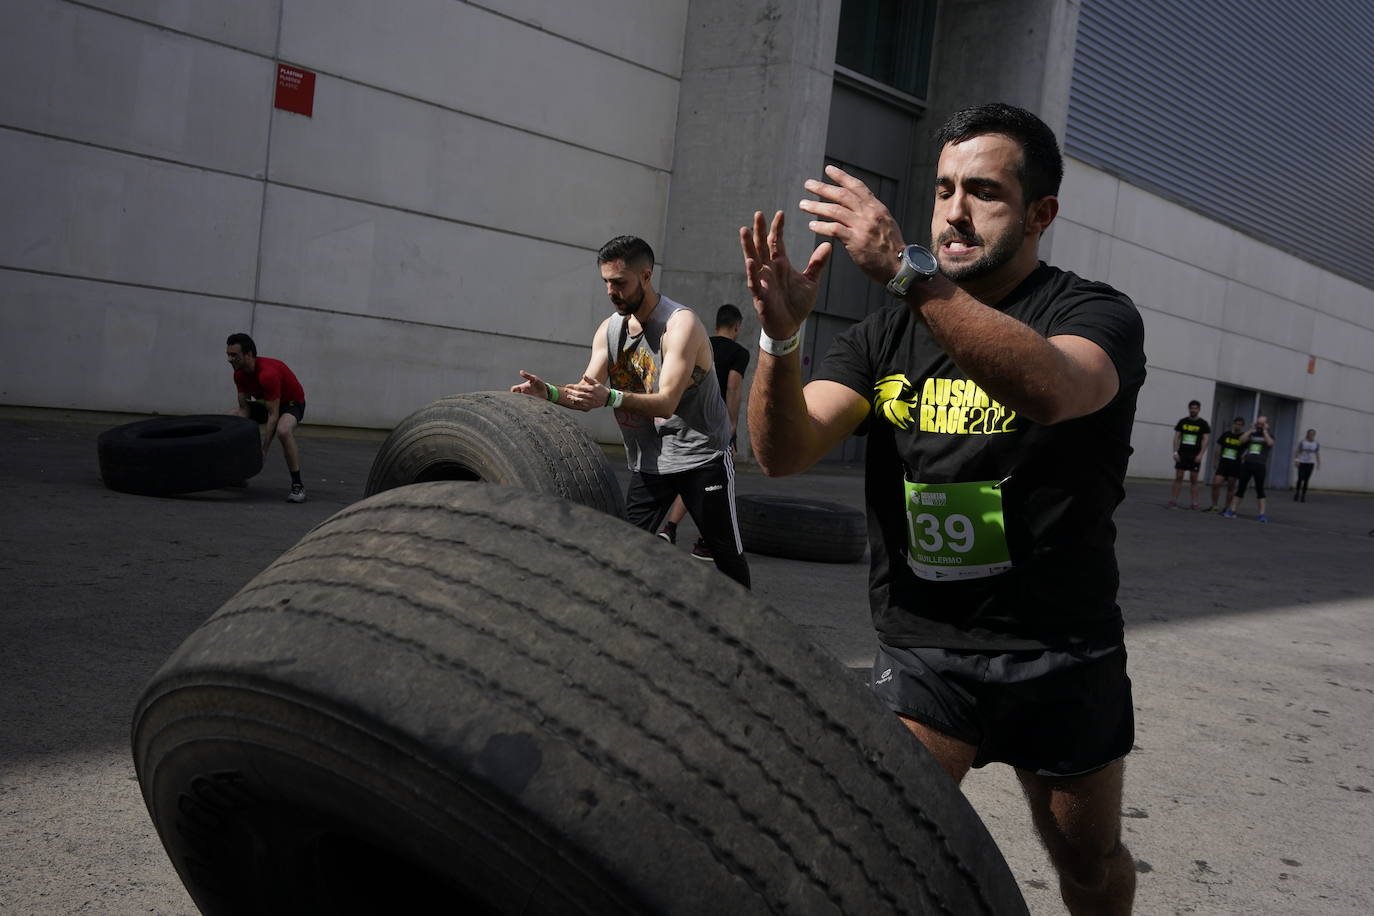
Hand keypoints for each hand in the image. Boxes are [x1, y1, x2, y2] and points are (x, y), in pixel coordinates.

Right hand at [511, 369, 550, 399]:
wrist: (546, 390)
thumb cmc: (538, 383)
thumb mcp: (534, 379)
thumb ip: (527, 376)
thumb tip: (521, 371)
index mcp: (521, 387)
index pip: (514, 389)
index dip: (513, 390)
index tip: (518, 389)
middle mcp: (523, 394)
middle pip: (516, 396)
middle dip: (518, 395)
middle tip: (523, 392)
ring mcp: (527, 398)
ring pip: (522, 400)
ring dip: (523, 399)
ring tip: (528, 396)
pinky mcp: (532, 402)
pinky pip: (528, 404)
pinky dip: (529, 403)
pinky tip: (532, 401)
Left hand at [561, 375, 608, 411]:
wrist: (607, 398)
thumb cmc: (601, 389)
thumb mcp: (596, 383)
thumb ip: (589, 379)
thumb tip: (583, 375)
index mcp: (591, 389)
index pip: (579, 387)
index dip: (571, 386)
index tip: (567, 385)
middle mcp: (590, 395)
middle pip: (577, 394)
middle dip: (570, 392)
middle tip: (565, 390)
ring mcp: (590, 401)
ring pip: (579, 400)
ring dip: (572, 398)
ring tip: (568, 396)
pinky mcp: (590, 405)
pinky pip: (582, 405)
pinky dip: (577, 403)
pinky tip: (573, 401)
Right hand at [739, 209, 831, 339]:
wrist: (790, 326)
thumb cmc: (797, 303)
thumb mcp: (811, 281)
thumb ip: (817, 263)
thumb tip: (828, 245)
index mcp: (780, 264)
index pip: (776, 242)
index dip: (777, 228)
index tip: (780, 213)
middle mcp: (769, 269)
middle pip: (762, 246)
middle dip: (759, 230)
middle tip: (758, 214)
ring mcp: (762, 281)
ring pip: (753, 260)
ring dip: (748, 246)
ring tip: (744, 230)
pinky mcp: (760, 295)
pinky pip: (754, 282)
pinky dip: (752, 272)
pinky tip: (750, 261)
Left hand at [799, 165, 905, 285]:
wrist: (900, 266)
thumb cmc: (891, 248)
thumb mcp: (885, 223)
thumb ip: (870, 213)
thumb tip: (856, 205)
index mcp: (877, 208)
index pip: (857, 187)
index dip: (842, 177)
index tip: (828, 170)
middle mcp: (869, 214)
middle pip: (842, 196)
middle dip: (823, 188)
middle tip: (808, 184)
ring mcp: (862, 227)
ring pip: (835, 211)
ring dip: (817, 206)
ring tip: (803, 204)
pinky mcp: (856, 241)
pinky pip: (834, 230)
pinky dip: (821, 226)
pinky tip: (812, 225)